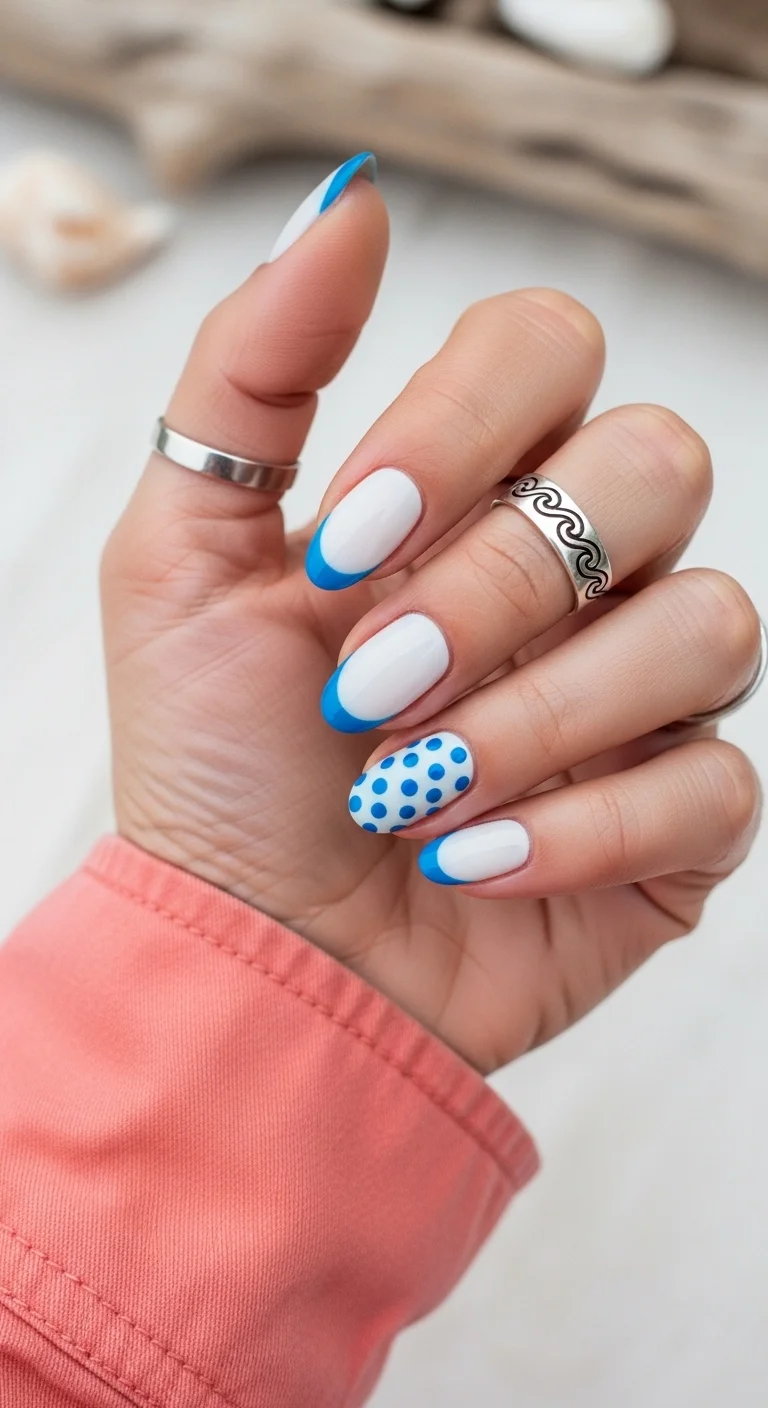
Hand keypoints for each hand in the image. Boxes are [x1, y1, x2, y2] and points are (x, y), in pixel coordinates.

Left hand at [102, 165, 761, 1074]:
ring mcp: (646, 689)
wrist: (258, 952)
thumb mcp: (184, 554)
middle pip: (654, 465)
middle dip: (497, 585)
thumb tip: (351, 198)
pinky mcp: (684, 814)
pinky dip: (576, 827)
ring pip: (707, 620)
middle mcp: (582, 568)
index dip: (462, 427)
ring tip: (409, 788)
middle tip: (372, 684)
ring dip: (535, 717)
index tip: (340, 547)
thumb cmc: (222, 762)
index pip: (550, 347)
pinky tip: (469, 860)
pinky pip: (715, 779)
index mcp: (476, 487)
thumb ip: (254, 370)